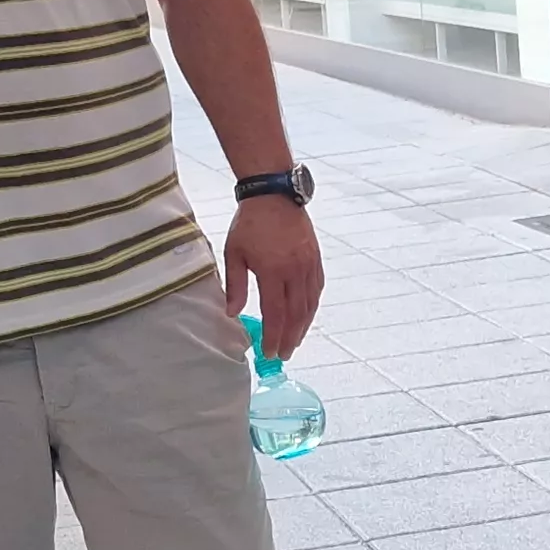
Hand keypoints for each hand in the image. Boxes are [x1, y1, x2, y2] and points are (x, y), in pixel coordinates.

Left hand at [225, 196, 323, 358]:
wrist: (274, 194)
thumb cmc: (250, 223)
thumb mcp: (234, 253)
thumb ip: (235, 286)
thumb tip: (232, 313)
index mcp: (273, 271)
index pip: (275, 313)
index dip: (273, 336)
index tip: (269, 352)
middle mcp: (295, 271)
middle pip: (296, 314)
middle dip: (290, 338)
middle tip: (283, 354)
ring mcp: (309, 265)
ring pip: (310, 304)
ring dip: (303, 326)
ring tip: (294, 341)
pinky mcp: (315, 258)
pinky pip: (317, 289)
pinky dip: (312, 306)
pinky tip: (307, 315)